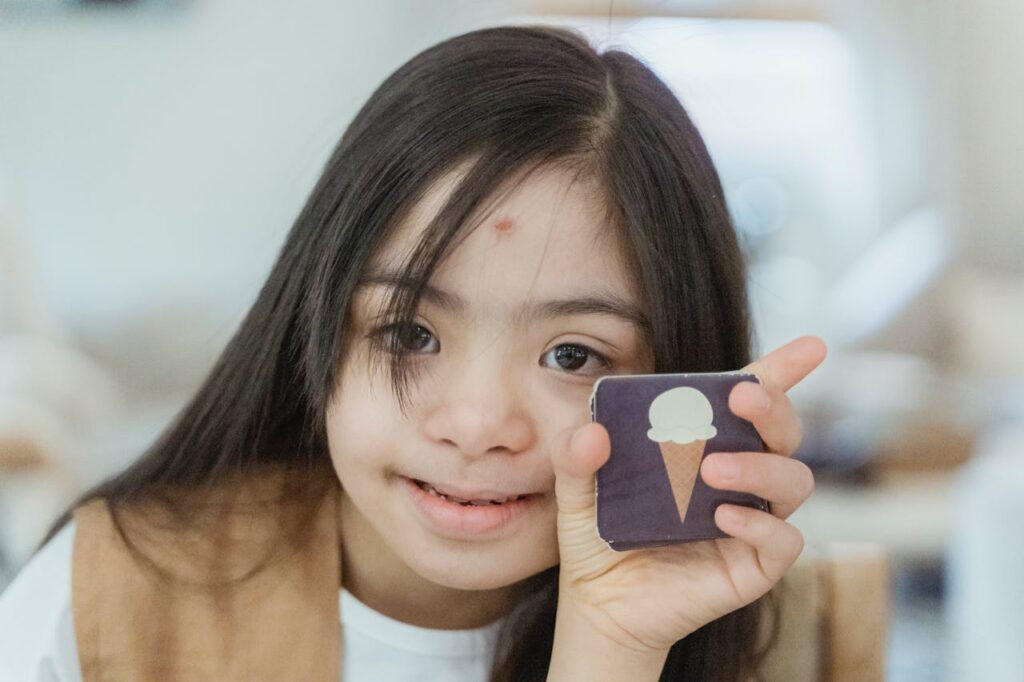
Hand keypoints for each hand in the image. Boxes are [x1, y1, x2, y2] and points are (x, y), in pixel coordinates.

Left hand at [551, 335, 825, 654]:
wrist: (598, 605)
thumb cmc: (597, 536)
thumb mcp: (576, 490)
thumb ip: (575, 455)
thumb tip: (592, 430)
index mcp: (704, 443)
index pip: (751, 400)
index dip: (782, 370)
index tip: (811, 347)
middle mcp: (739, 475)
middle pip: (785, 430)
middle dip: (774, 407)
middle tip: (742, 399)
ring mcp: (752, 519)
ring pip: (794, 480)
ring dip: (761, 465)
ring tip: (712, 469)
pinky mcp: (754, 564)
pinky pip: (784, 539)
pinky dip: (760, 523)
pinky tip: (722, 516)